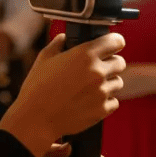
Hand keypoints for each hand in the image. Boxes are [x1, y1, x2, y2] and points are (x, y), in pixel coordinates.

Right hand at [0, 32, 125, 156]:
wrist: (35, 119)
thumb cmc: (36, 88)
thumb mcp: (44, 58)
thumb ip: (58, 44)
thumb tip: (64, 37)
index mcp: (85, 54)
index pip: (117, 41)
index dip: (114, 43)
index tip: (111, 46)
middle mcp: (97, 72)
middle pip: (120, 62)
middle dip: (111, 64)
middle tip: (98, 69)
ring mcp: (102, 92)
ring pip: (118, 82)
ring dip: (108, 83)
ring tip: (91, 87)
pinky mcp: (102, 110)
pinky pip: (114, 102)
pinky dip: (105, 101)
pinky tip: (90, 101)